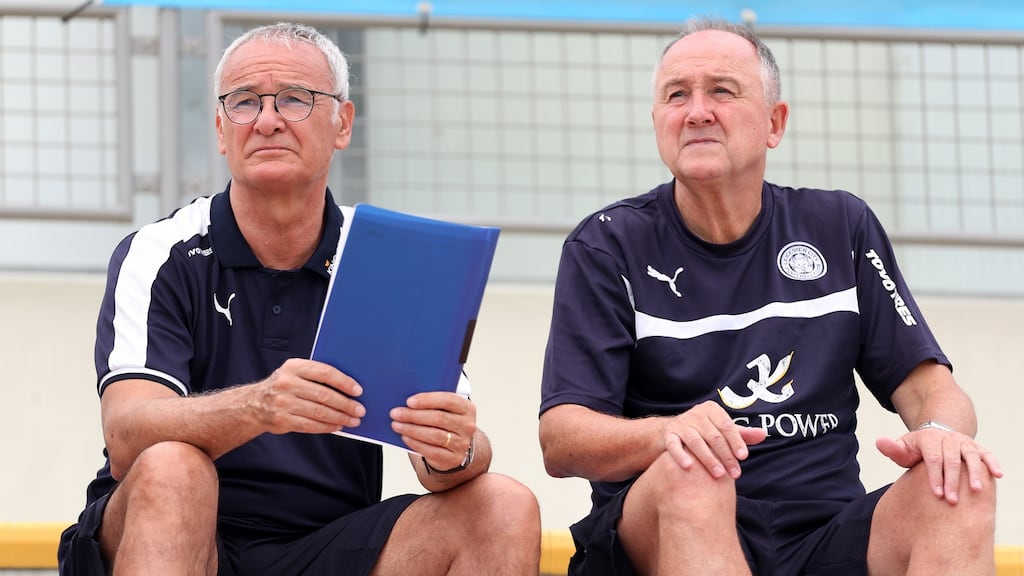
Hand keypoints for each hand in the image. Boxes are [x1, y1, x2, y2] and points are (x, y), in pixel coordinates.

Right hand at [254, 358, 364, 433]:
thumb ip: (316, 375)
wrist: (253, 403)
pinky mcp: (282, 420)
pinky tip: (337, 425)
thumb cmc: (283, 386)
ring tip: (353, 420)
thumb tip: (348, 387)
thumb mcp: (294, 372)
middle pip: (324, 395)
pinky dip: (327, 426)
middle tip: (360, 409)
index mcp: (294, 367)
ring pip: (319, 412)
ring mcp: (283, 403)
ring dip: (340, 417)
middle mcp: (287, 383)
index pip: (324, 373)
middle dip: (346, 404)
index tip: (358, 390)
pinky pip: (310, 425)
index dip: (344, 382)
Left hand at [390, 392, 475, 470]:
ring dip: (412, 429)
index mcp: (467, 408)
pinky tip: (405, 437)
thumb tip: (408, 402)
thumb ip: (432, 402)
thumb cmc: (446, 422)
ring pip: (434, 435)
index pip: (448, 400)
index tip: (409, 401)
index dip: (427, 400)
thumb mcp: (445, 409)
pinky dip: (415, 443)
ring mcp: (462, 443)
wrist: (456, 446)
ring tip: (396, 425)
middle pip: (439, 418)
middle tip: (396, 413)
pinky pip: (431, 451)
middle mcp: (467, 426)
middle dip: (414, 415)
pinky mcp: (452, 458)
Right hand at [662, 400, 766, 479]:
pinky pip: (674, 446)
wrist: (672, 432)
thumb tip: (764, 434)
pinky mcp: (668, 435)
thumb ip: (742, 434)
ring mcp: (681, 424)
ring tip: (719, 474)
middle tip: (735, 473)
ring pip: (696, 442)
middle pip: (713, 436)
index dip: (736, 441)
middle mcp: (696, 414)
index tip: (743, 457)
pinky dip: (680, 455)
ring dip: (708, 458)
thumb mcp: (722, 430)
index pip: (727, 426)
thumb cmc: (704, 432)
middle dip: (726, 456)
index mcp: (711, 410)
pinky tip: (689, 467)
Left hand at [876, 427, 1002, 504]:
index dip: (935, 475)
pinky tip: (998, 475)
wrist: (936, 433)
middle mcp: (948, 438)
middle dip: (952, 480)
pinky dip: (993, 463)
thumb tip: (879, 442)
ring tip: (976, 490)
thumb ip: (892, 448)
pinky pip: (986, 453)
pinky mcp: (976, 446)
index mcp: (928, 438)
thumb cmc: (917, 448)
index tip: (936, 493)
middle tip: (952, 501)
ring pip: (971, 456)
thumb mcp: (903, 447)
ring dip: (975, 473)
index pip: (932, 458)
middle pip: (952, 459)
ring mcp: (964, 442)